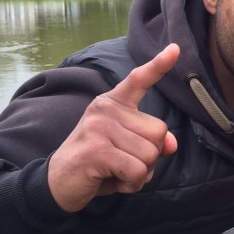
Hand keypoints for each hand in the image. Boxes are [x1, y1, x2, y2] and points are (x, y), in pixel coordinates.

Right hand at [47, 44, 179, 212]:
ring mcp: (99, 126)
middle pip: (160, 132)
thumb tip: (171, 143)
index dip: (159, 65)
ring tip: (115, 172)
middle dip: (150, 157)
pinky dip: (131, 183)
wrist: (58, 184)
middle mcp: (105, 109)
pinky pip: (137, 171)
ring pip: (151, 154)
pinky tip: (112, 180)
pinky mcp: (97, 149)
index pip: (138, 80)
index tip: (175, 48)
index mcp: (112, 103)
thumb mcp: (128, 151)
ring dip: (140, 173)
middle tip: (122, 163)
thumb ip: (150, 142)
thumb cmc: (97, 165)